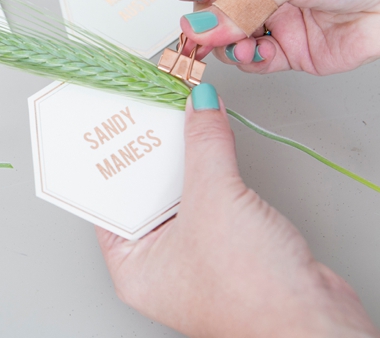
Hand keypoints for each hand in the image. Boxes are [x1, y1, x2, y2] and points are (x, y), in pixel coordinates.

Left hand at [96, 84, 378, 336]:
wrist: (315, 325)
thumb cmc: (253, 297)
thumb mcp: (215, 201)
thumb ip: (205, 145)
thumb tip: (199, 107)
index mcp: (133, 267)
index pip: (108, 204)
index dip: (112, 164)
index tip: (116, 129)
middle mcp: (160, 265)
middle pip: (145, 195)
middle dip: (152, 157)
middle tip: (150, 117)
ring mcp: (194, 258)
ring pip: (181, 196)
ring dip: (185, 162)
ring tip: (179, 123)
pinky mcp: (227, 249)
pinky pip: (210, 201)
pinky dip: (212, 175)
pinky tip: (213, 148)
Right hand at [167, 0, 379, 74]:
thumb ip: (240, 1)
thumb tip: (198, 29)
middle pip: (207, 7)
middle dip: (204, 21)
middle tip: (205, 32)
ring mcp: (272, 17)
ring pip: (225, 38)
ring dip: (225, 44)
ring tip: (240, 42)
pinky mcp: (289, 49)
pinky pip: (253, 60)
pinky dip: (248, 60)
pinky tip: (257, 51)